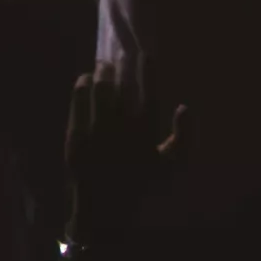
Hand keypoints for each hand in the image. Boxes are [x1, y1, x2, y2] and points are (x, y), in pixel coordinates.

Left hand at [61, 55, 184, 244]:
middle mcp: (121, 130)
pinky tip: (84, 80)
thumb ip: (184, 137)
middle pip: (119, 86)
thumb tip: (184, 107)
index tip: (146, 54)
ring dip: (100, 72)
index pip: (149, 94)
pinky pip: (78, 100)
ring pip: (97, 89)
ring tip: (102, 66)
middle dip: (118, 67)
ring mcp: (96, 132)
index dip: (148, 72)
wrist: (106, 207)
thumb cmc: (143, 183)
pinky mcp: (75, 135)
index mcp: (145, 134)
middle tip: (117, 57)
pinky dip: (81, 85)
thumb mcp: (172, 166)